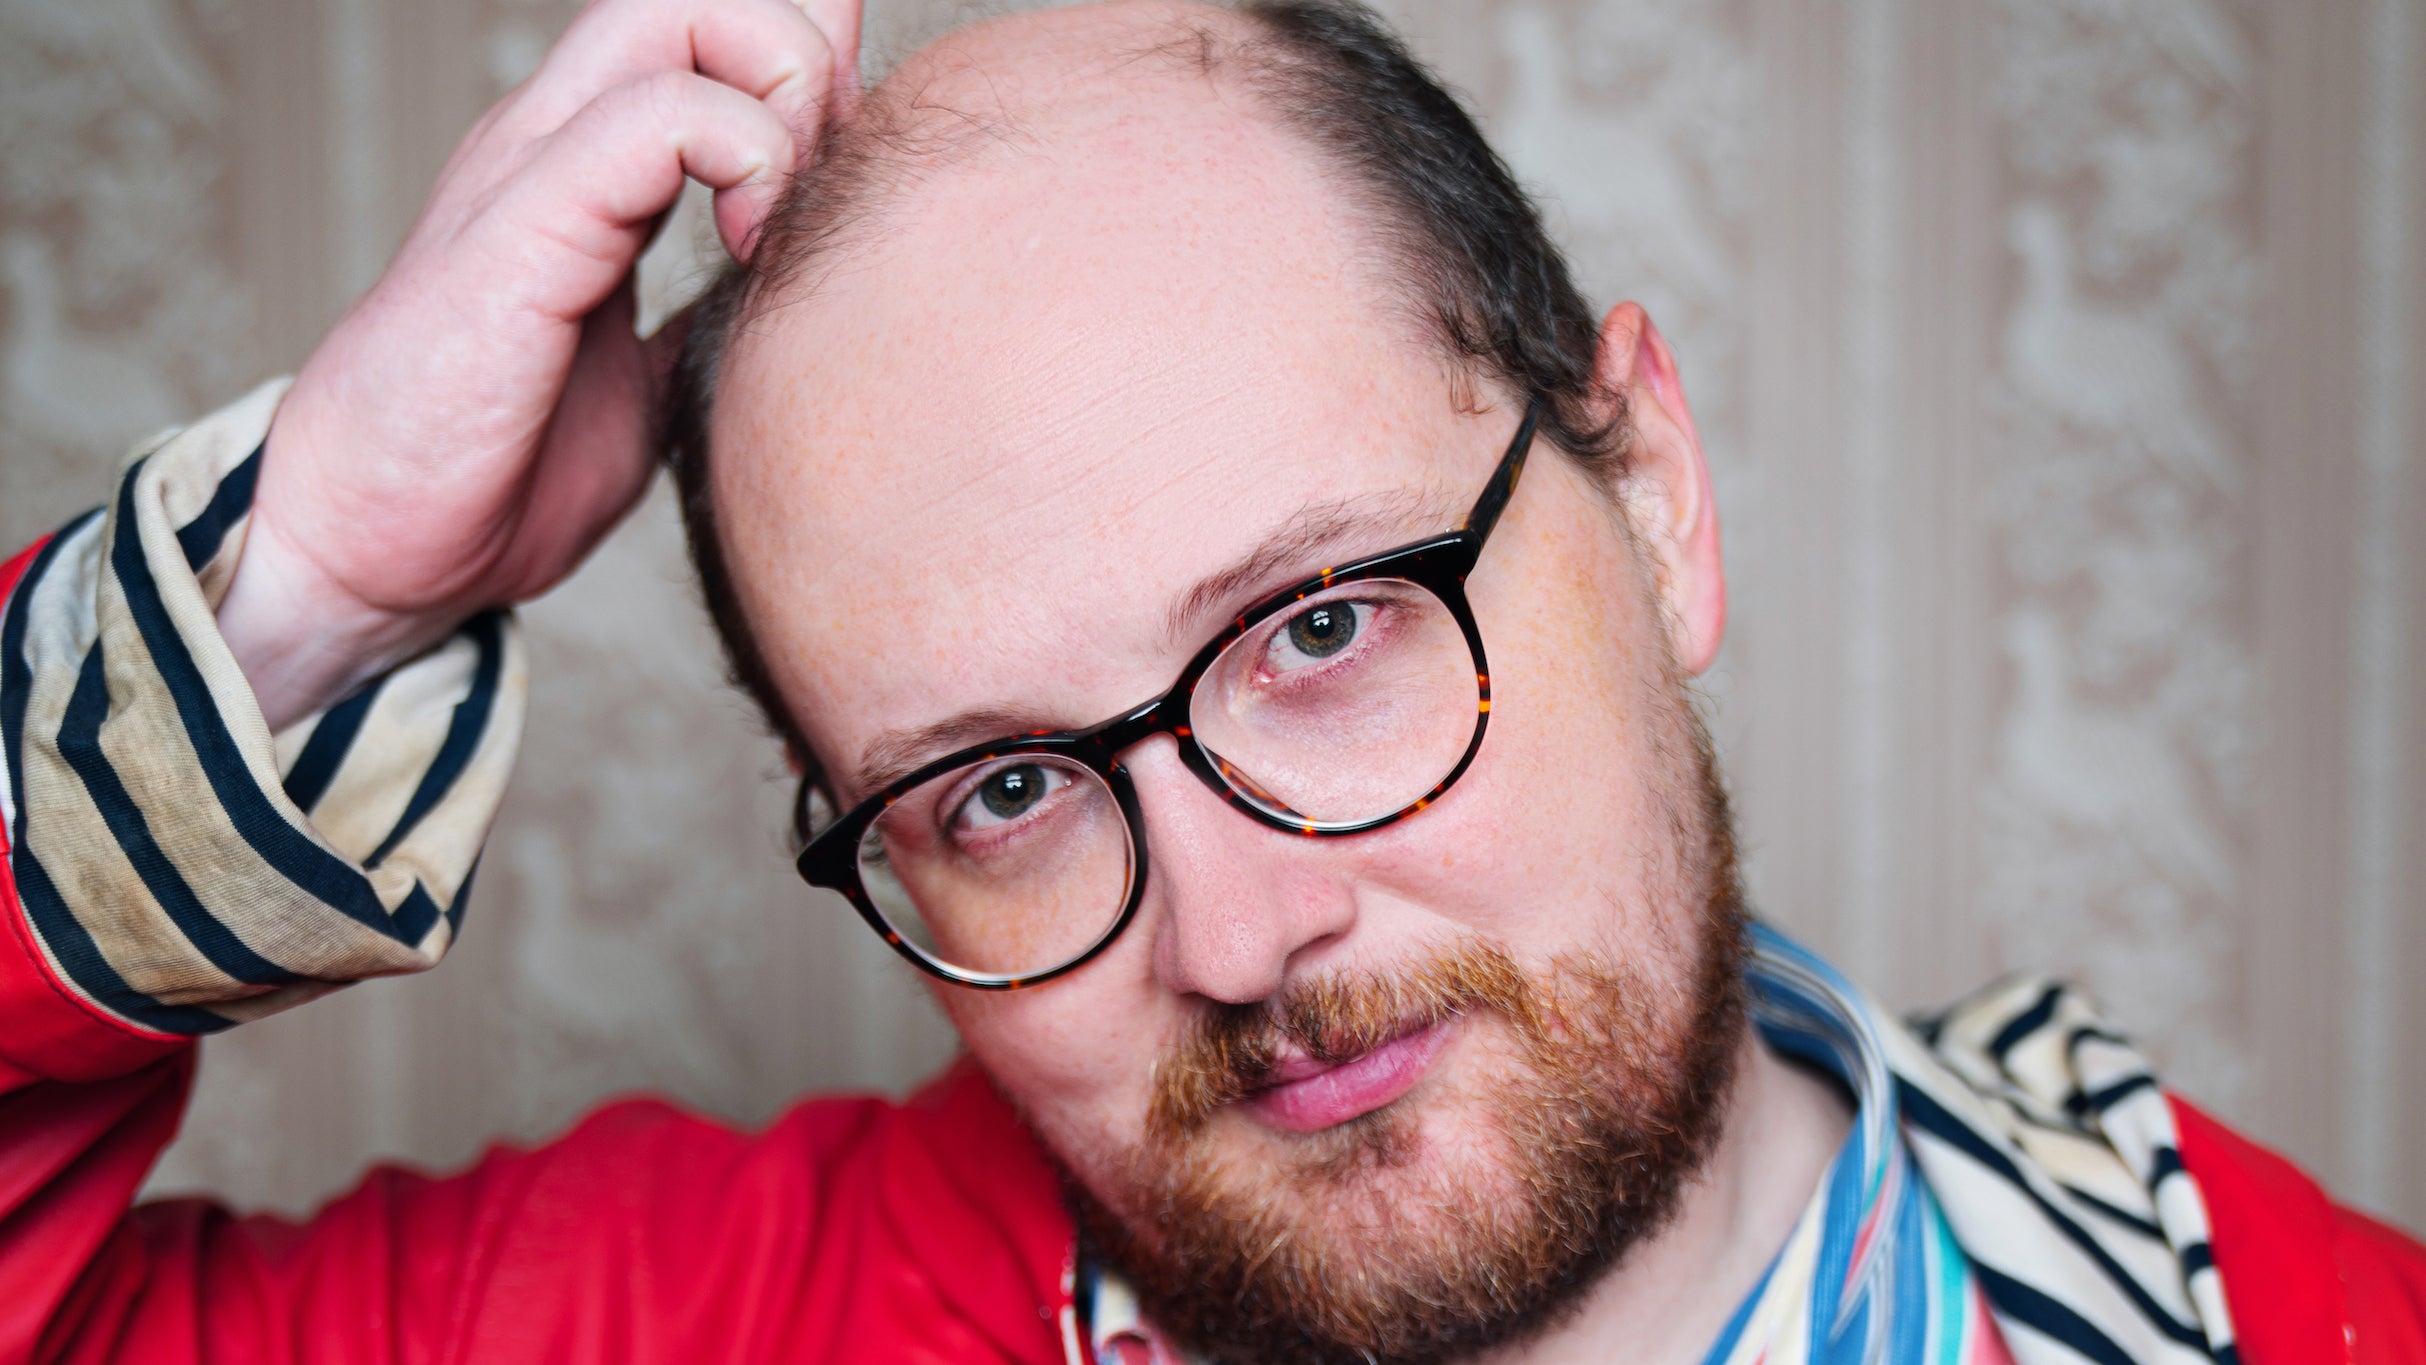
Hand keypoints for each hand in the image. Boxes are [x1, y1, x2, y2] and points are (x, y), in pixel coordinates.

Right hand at [217, 0, 859, 730]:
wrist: (371, 552)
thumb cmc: (498, 471)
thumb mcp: (655, 368)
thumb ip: (716, 301)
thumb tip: (801, 278)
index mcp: (592, 160)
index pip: (711, 24)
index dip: (810, 61)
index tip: (842, 176)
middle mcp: (558, 135)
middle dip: (803, 58)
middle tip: (818, 187)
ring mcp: (533, 169)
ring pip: (680, 11)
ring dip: (776, 95)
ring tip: (774, 221)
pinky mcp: (522, 229)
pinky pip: (654, 118)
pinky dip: (738, 156)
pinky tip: (745, 252)